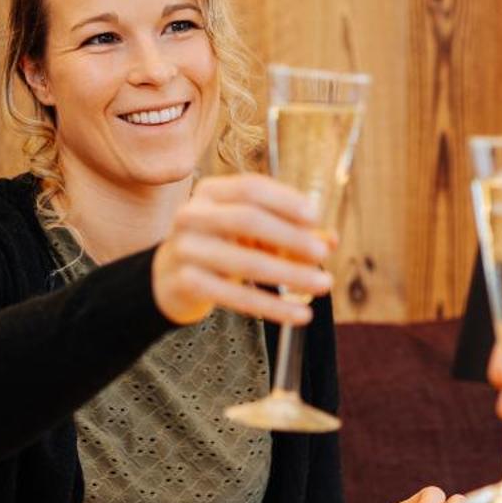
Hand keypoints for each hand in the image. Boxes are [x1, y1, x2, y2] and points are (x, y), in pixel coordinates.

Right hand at [151, 174, 334, 325]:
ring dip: (290, 275)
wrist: (169, 277)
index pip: (250, 188)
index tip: (315, 217)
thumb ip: (290, 230)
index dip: (285, 200)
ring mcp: (186, 249)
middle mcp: (192, 215)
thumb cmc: (222, 245)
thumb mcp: (250, 231)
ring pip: (245, 262)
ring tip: (323, 284)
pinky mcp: (186, 283)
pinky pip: (237, 297)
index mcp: (210, 192)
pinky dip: (273, 307)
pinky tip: (300, 315)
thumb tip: (331, 239)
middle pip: (247, 219)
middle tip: (322, 254)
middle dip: (290, 236)